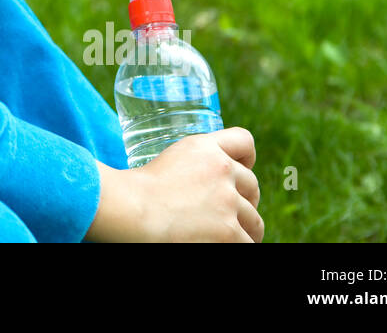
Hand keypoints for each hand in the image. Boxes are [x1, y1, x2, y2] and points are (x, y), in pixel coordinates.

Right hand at [86, 127, 263, 242]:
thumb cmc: (137, 190)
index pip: (244, 141)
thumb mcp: (167, 159)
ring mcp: (228, 201)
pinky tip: (227, 245)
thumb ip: (193, 163)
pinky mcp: (229, 231)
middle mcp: (222, 169)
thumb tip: (201, 183)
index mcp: (205, 148)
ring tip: (231, 236)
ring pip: (254, 220)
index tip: (241, 171)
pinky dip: (239, 245)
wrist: (131, 210)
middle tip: (230, 213)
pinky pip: (248, 243)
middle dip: (244, 200)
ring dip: (245, 229)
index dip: (247, 158)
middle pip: (252, 185)